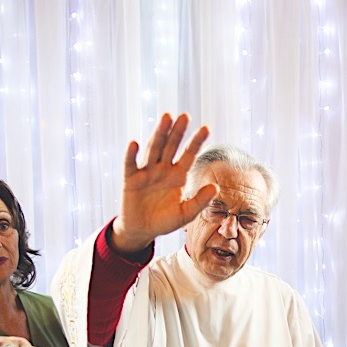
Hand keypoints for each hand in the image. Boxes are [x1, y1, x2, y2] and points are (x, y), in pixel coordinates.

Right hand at [111, 113, 213, 254]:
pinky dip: (131, 155)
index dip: (196, 142)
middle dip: (178, 132)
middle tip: (185, 116)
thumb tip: (216, 187)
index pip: (189, 155)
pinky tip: (134, 143)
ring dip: (159, 134)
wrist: (142, 230)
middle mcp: (163, 169)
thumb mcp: (185, 214)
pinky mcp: (131, 179)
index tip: (206, 128)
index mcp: (178, 175)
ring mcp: (146, 172)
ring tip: (166, 118)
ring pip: (153, 149)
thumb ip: (199, 201)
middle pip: (171, 146)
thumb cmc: (165, 221)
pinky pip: (130, 165)